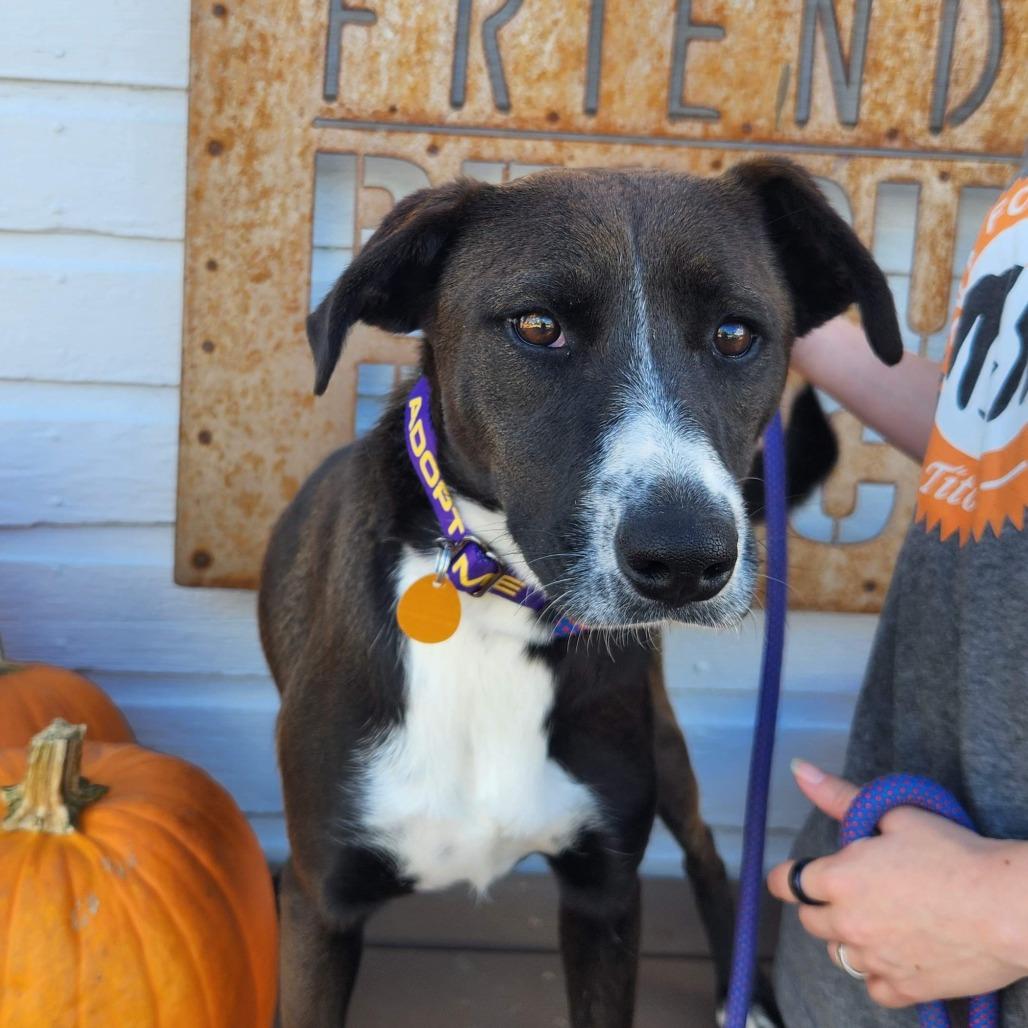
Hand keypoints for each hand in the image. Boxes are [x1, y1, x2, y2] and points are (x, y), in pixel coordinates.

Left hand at [768, 760, 1027, 1008]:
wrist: (1007, 907)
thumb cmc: (954, 855)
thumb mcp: (894, 814)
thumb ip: (840, 797)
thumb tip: (799, 769)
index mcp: (840, 879)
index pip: (786, 884)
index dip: (789, 878)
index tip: (797, 876)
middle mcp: (849, 923)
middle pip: (810, 922)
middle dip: (821, 906)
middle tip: (849, 892)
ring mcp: (876, 959)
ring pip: (839, 956)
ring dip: (847, 939)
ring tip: (875, 921)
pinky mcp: (907, 988)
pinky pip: (875, 989)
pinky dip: (879, 975)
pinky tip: (894, 955)